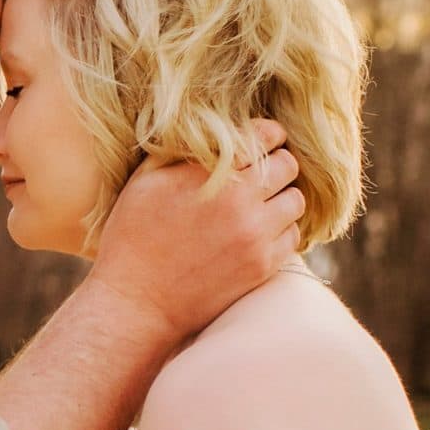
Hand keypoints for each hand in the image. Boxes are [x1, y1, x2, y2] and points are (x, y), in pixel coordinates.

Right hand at [90, 119, 302, 344]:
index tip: (262, 142)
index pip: (265, 136)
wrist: (135, 302)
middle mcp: (239, 201)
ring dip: (282, 199)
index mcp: (211, 173)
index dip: (267, 135)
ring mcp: (254, 236)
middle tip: (261, 175)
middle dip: (277, 165)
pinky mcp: (262, 267)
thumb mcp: (145, 180)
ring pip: (296, 201)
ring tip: (261, 206)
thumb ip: (182, 150)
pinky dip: (281, 231)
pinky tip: (259, 233)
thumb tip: (211, 127)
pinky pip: (293, 236)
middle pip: (288, 166)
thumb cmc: (132, 237)